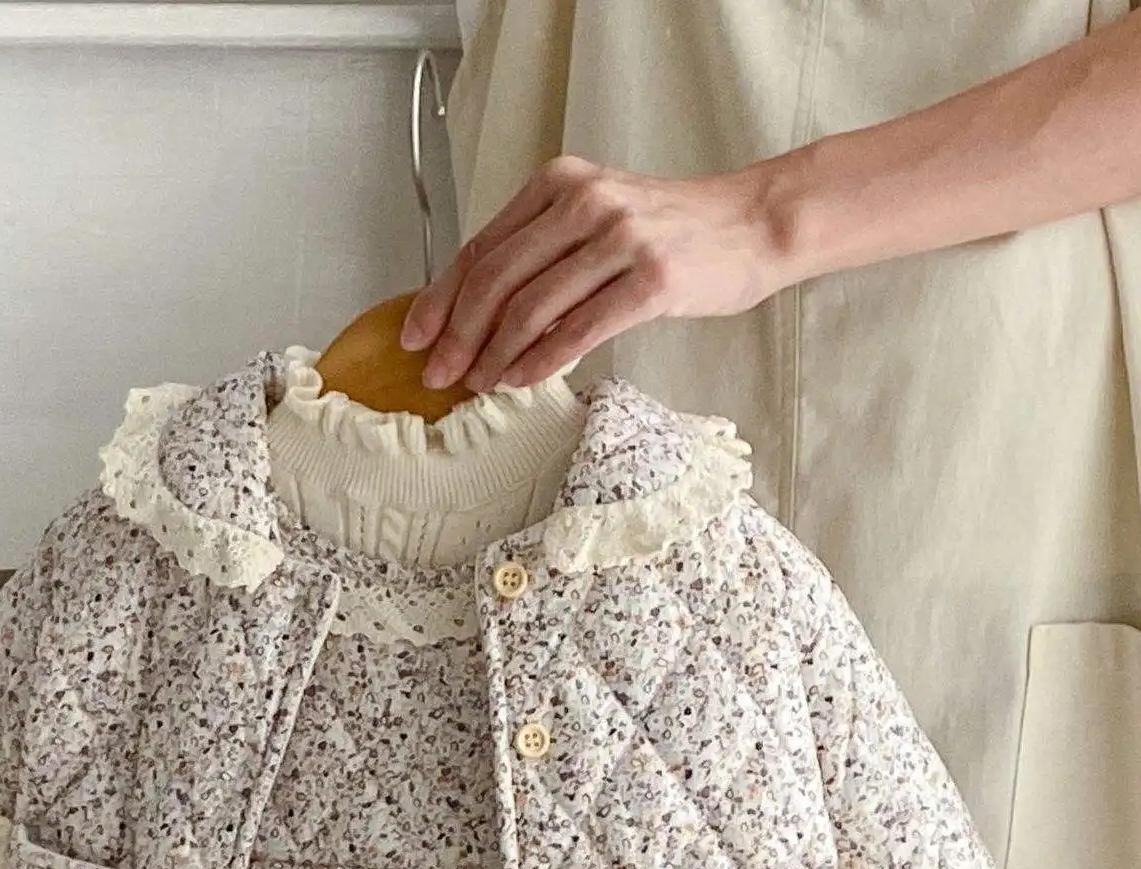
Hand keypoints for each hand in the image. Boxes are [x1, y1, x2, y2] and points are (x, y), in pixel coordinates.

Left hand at [400, 155, 784, 390]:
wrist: (753, 224)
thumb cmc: (669, 231)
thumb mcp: (596, 218)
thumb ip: (539, 250)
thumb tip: (473, 312)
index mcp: (560, 184)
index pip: (482, 247)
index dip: (440, 298)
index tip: (414, 338)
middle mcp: (586, 202)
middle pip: (497, 279)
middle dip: (458, 335)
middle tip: (437, 375)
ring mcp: (620, 239)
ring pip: (532, 308)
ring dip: (495, 355)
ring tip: (478, 385)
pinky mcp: (651, 280)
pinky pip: (578, 330)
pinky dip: (540, 361)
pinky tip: (519, 382)